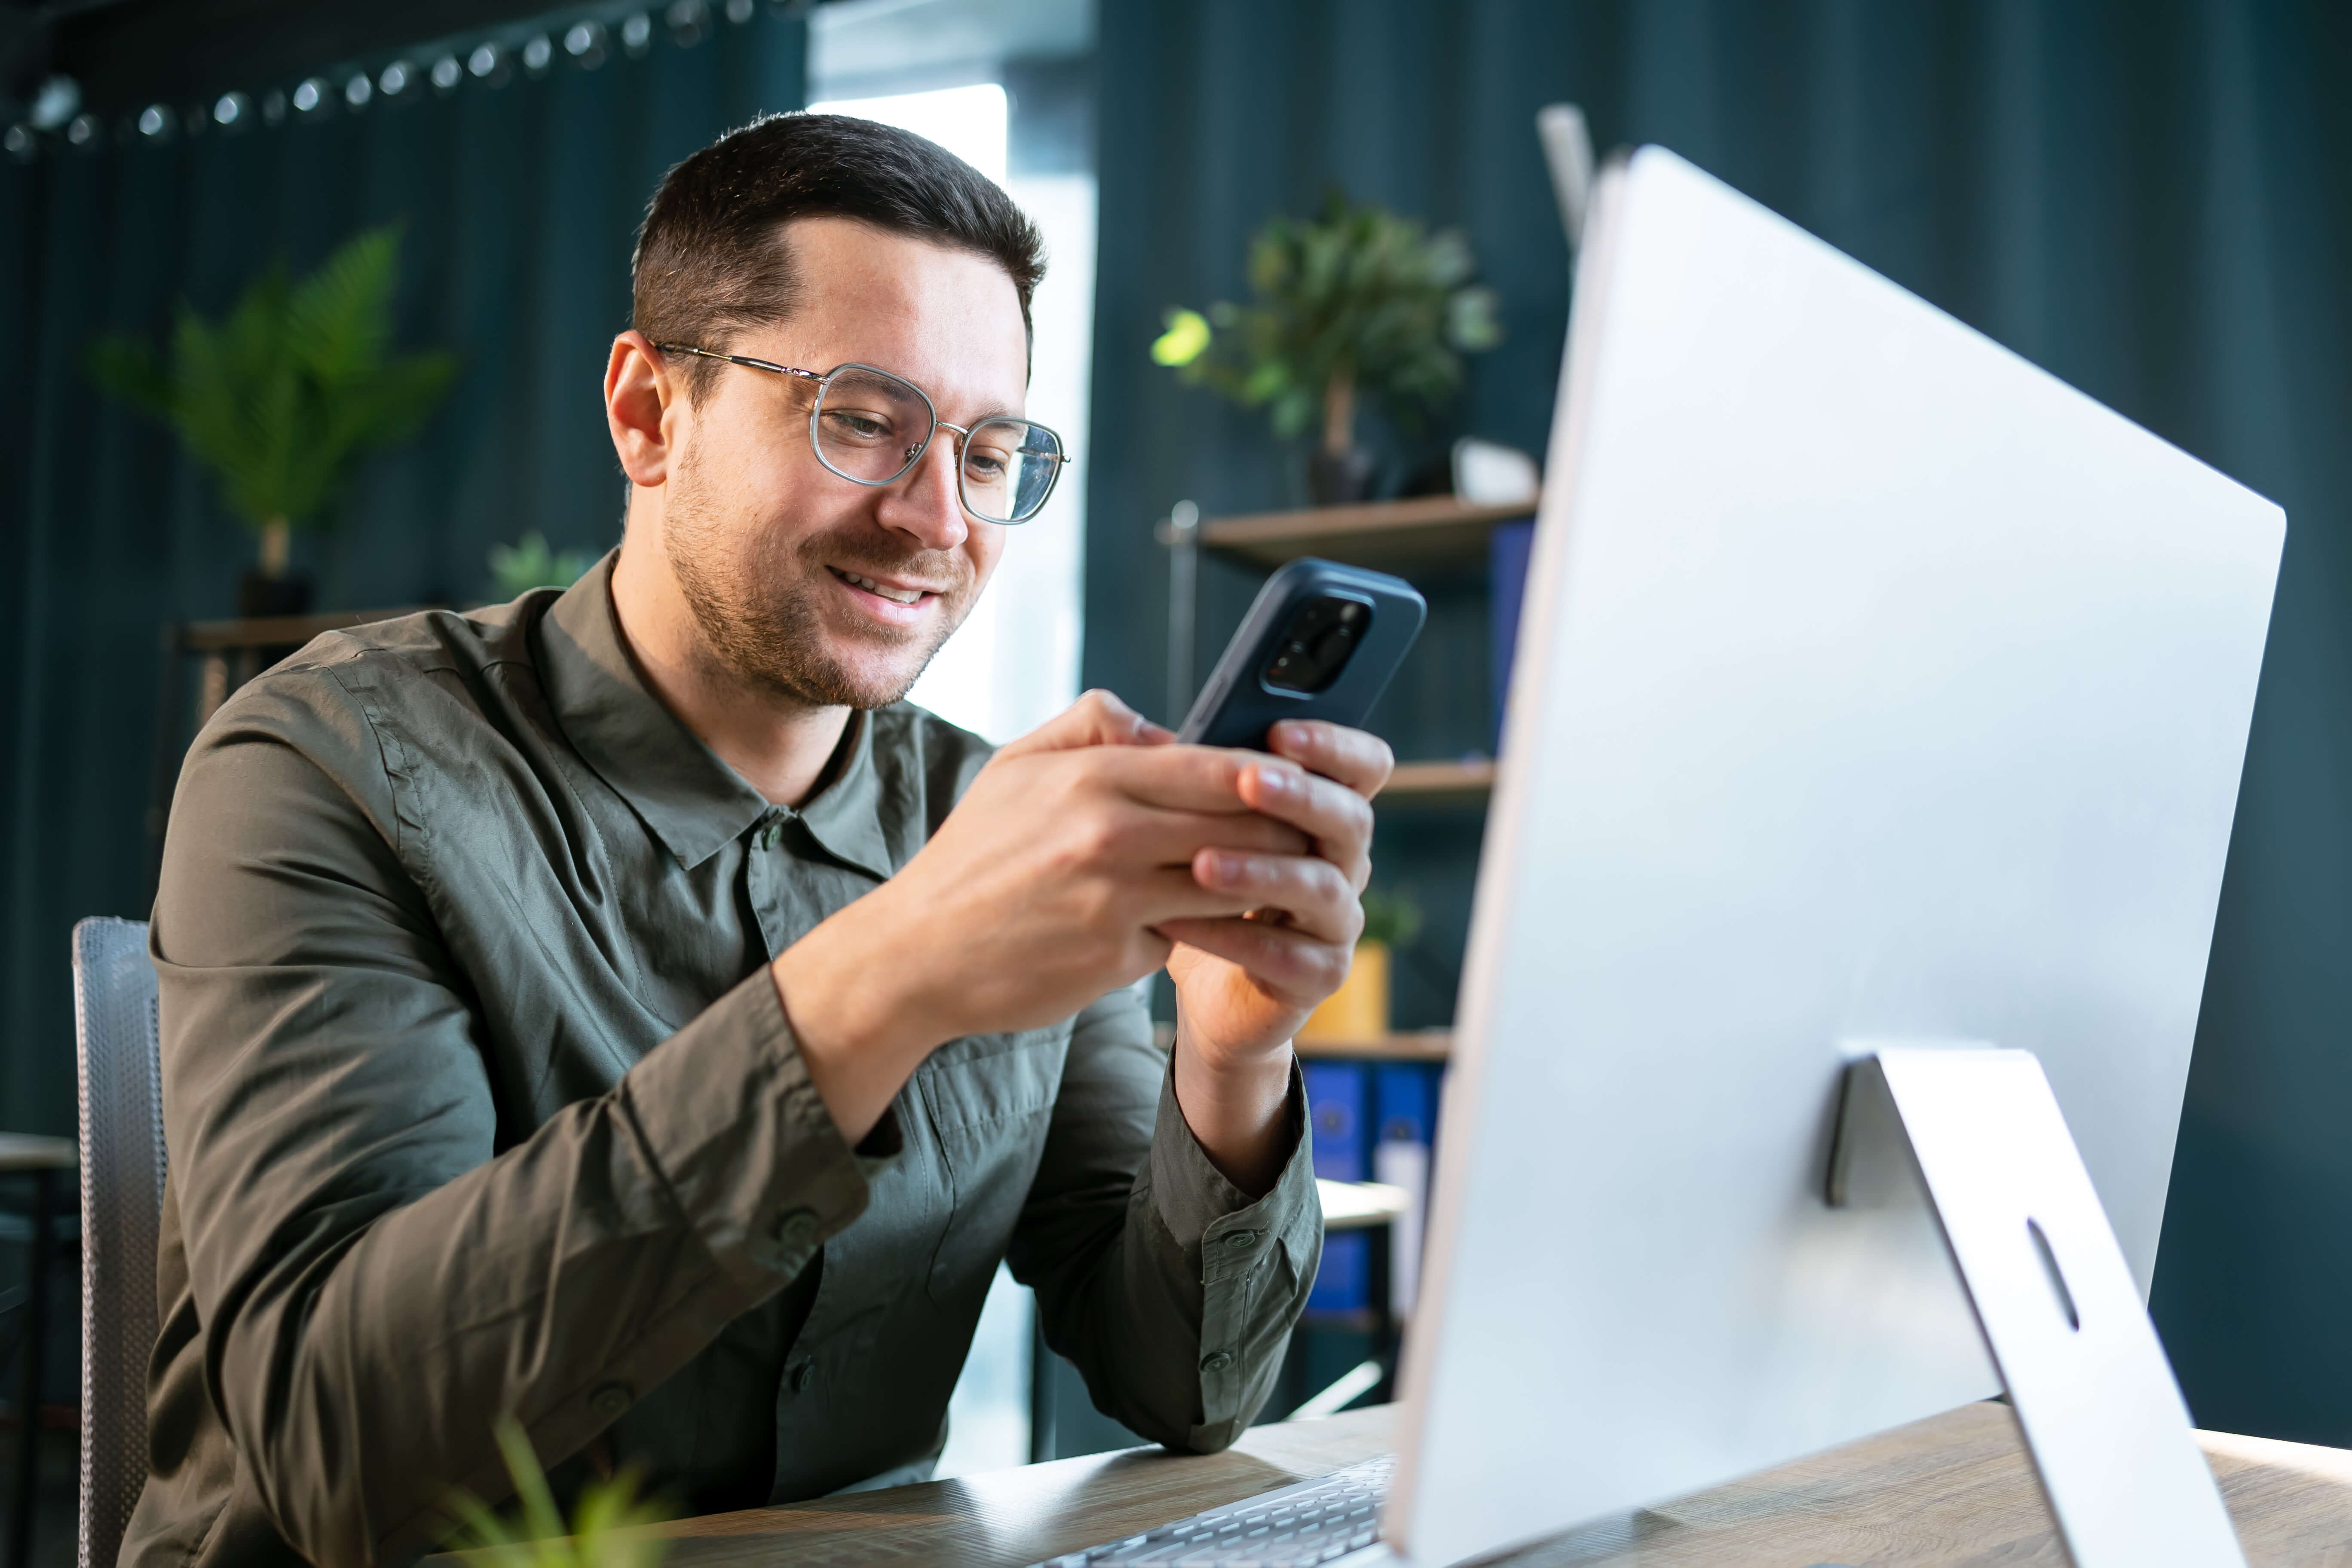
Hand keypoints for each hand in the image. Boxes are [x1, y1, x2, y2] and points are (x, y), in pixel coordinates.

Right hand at [771, 691, 1309, 1139]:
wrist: (918, 955)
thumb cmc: (973, 857)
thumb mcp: (1016, 767)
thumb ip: (1092, 726)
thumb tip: (1163, 726)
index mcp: (1094, 776)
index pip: (1218, 764)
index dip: (1275, 770)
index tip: (1306, 776)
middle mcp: (1111, 832)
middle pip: (1242, 820)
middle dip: (1288, 827)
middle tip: (1320, 831)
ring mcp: (1117, 897)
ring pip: (1232, 880)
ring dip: (1265, 881)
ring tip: (1288, 877)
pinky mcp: (1118, 955)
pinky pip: (1189, 933)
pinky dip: (1209, 928)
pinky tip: (1222, 924)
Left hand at [1161, 719, 1392, 1191]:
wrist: (1207, 983)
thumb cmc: (1198, 887)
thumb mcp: (1192, 826)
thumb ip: (1187, 776)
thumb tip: (1153, 737)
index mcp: (1323, 812)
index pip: (1363, 766)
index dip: (1334, 745)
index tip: (1279, 731)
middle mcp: (1344, 861)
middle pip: (1351, 819)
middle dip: (1301, 797)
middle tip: (1248, 782)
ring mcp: (1338, 920)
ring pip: (1321, 886)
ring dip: (1262, 869)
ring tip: (1202, 862)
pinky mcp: (1320, 974)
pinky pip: (1289, 954)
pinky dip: (1233, 936)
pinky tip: (1180, 924)